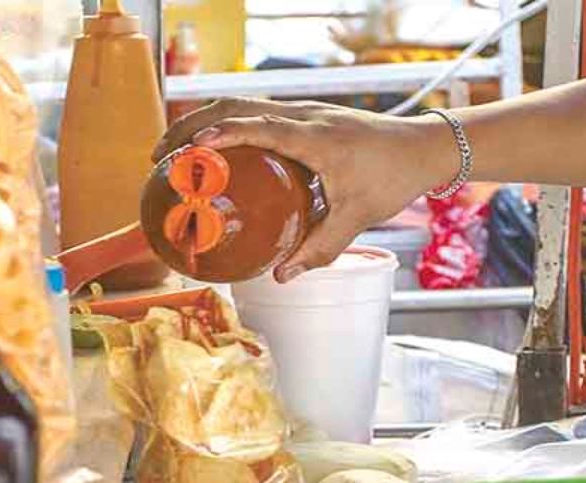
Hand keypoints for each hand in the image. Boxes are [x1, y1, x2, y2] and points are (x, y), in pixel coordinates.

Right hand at [154, 98, 456, 282]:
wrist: (424, 146)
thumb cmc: (393, 178)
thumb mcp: (356, 219)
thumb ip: (320, 248)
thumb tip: (280, 275)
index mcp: (315, 137)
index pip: (259, 126)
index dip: (224, 134)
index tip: (191, 148)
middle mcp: (304, 116)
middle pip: (236, 105)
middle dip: (192, 124)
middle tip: (161, 155)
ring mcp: (303, 112)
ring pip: (242, 103)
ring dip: (203, 120)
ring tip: (173, 150)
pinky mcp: (304, 116)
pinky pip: (256, 112)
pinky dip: (225, 124)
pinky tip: (212, 151)